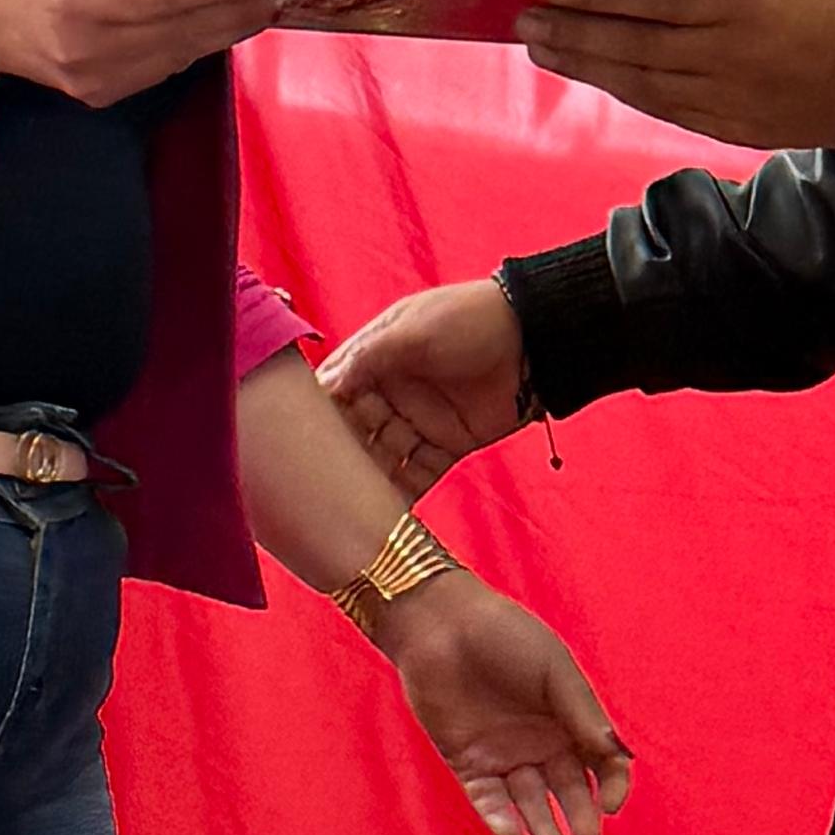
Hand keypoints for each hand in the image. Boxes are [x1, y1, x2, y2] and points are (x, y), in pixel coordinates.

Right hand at [0, 0, 289, 104]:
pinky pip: (167, 66)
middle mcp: (92, 49)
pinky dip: (199, 40)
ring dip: (232, 25)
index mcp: (79, 1)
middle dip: (244, 5)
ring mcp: (99, 79)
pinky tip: (226, 17)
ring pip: (186, 52)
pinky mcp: (103, 93)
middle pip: (188, 29)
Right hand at [323, 279, 527, 498]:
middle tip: (315, 485)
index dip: (318, 414)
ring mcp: (421, 420)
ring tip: (343, 507)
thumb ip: (369, 357)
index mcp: (378, 357)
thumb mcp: (415, 330)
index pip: (337, 389)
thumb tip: (325, 384)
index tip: (296, 441)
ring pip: (384, 456)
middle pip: (356, 430)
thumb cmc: (472, 319)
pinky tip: (382, 515)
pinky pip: (420, 473)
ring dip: (367, 479)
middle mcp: (394, 391)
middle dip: (339, 455)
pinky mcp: (449, 443)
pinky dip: (403, 494)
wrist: (537, 338)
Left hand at [371, 571, 632, 834]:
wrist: (441, 623)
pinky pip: (488, 800)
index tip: (611, 805)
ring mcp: (504, 755)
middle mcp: (540, 742)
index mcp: (570, 718)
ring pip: (529, 803)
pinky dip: (501, 820)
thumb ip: (584, 714)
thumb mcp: (554, 671)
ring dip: (544, 830)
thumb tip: (618, 755)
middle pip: (568, 790)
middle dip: (581, 819)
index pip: (601, 764)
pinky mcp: (468, 763)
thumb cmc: (505, 636)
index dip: (612, 786)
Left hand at [517, 0, 834, 150]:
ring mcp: (728, 97)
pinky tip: (599, 76)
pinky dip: (628, 91)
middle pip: (635, 43)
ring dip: (588, 65)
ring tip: (544, 46)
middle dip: (576, 30)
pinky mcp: (734, 126)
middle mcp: (728, 56)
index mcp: (744, 4)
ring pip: (642, 82)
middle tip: (526, 17)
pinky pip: (667, 108)